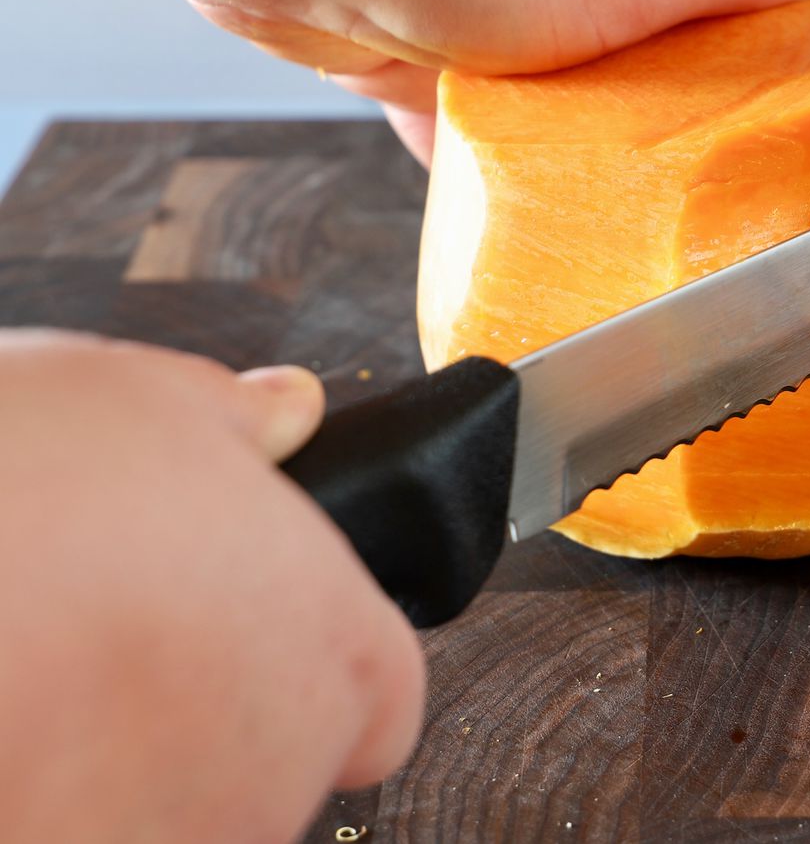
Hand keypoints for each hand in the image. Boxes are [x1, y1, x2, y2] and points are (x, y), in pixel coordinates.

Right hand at [0, 330, 423, 841]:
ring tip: (44, 675)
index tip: (260, 634)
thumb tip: (288, 408)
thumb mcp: (139, 398)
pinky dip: (51, 800)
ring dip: (122, 771)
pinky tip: (15, 733)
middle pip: (274, 761)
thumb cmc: (16, 479)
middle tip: (118, 635)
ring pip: (174, 818)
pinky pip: (82, 832)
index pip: (382, 698)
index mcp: (335, 645)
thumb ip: (239, 418)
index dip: (322, 666)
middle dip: (208, 708)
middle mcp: (280, 769)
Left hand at [187, 0, 809, 162]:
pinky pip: (493, 130)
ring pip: (588, 95)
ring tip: (645, 219)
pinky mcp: (441, 60)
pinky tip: (527, 219)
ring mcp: (514, 10)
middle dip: (709, 109)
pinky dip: (509, 170)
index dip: (809, 26)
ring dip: (609, 148)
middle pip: (677, 43)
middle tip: (745, 186)